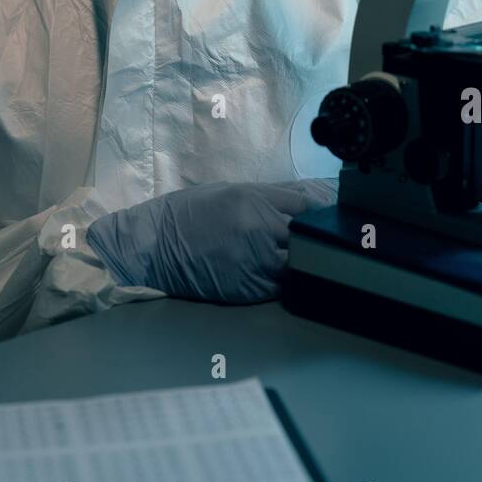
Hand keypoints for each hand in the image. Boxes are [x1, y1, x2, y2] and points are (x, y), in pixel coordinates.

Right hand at [86, 178, 335, 303]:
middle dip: (316, 239)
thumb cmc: (189, 213)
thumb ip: (268, 199)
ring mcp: (254, 262)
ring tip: (306, 261)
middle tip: (324, 241)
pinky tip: (282, 277)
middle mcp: (259, 230)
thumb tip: (304, 204)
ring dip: (303, 263)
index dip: (319, 212)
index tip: (327, 216)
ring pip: (298, 265)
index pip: (306, 206)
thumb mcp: (230, 192)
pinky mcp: (246, 289)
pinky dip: (284, 282)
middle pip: (308, 237)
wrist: (153, 243)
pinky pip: (279, 288)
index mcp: (255, 201)